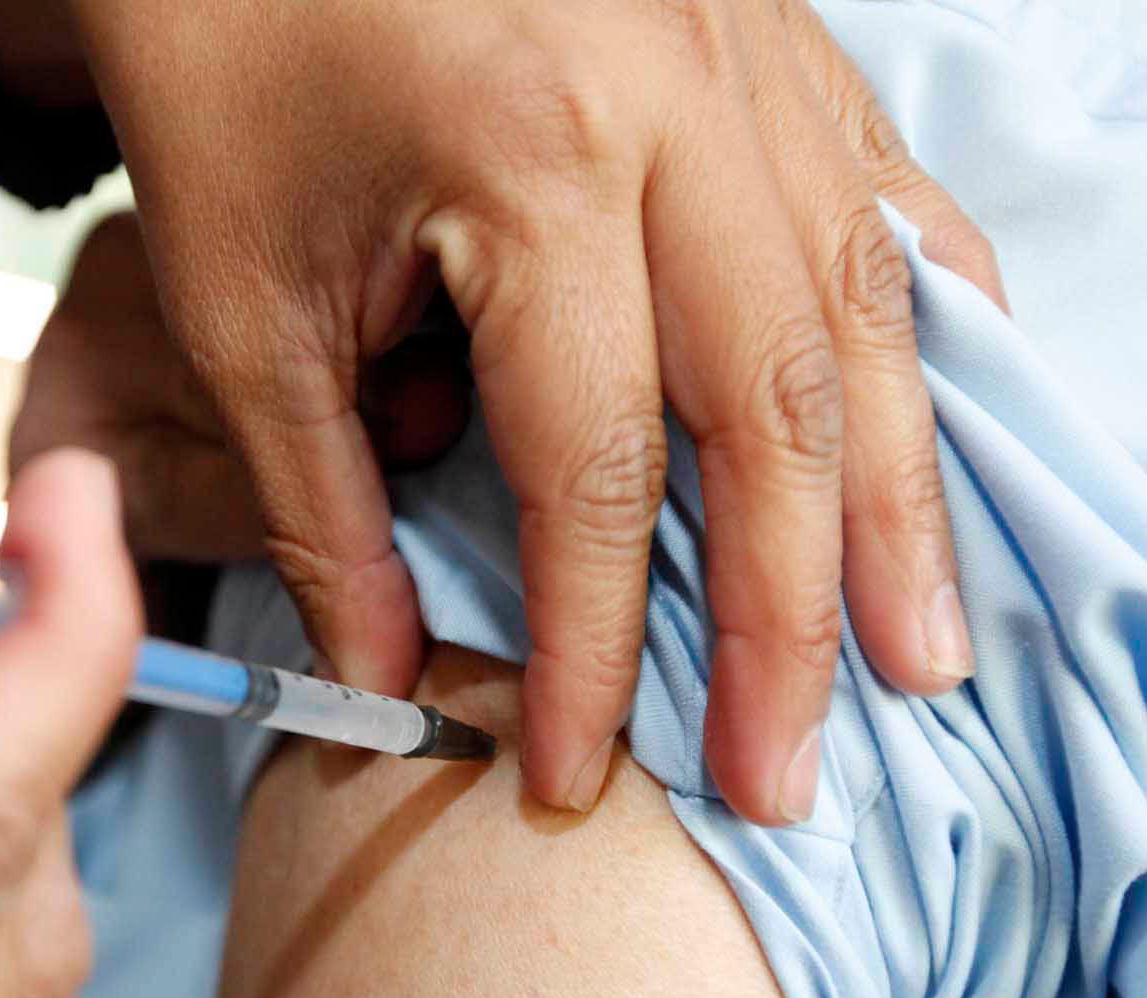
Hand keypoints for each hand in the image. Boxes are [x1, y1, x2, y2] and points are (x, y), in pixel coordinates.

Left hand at [72, 0, 1007, 821]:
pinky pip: (877, 191)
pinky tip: (930, 426)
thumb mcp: (236, 295)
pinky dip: (915, 325)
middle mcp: (680, 101)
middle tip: (793, 773)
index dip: (595, 645)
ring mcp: (744, 51)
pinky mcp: (760, 29)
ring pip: (865, 307)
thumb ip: (318, 499)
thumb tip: (387, 670)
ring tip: (915, 650)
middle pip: (777, 405)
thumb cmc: (218, 56)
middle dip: (790, 617)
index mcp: (534, 163)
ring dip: (893, 498)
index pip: (596, 469)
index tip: (579, 772)